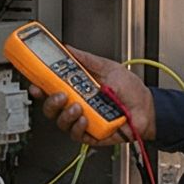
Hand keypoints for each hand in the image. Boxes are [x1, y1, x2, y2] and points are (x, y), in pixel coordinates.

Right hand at [28, 45, 156, 142]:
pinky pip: (77, 134)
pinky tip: (86, 119)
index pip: (52, 88)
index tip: (36, 83)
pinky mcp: (92, 135)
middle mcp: (78, 105)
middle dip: (50, 102)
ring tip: (78, 106)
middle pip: (51, 107)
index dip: (40, 87)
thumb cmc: (130, 90)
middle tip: (60, 95)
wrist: (148, 108)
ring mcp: (83, 121)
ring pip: (61, 122)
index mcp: (78, 88)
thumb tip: (69, 49)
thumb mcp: (108, 67)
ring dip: (66, 114)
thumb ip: (87, 59)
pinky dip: (78, 126)